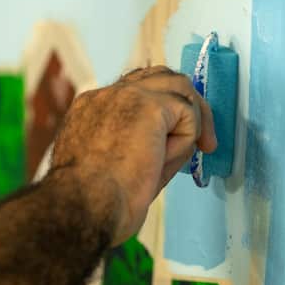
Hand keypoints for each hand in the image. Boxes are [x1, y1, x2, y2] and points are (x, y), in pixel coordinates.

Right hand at [48, 66, 216, 244]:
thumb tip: (176, 142)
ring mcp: (125, 95)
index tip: (171, 137)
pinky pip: (186, 112)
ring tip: (196, 149)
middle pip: (158, 77)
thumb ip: (139, 145)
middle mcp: (104, 96)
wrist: (81, 207)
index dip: (162, 110)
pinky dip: (186, 139)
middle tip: (203, 139)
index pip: (134, 91)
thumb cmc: (92, 202)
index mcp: (90, 110)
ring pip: (178, 86)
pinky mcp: (148, 106)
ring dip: (193, 119)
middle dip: (186, 104)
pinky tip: (167, 160)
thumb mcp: (114, 166)